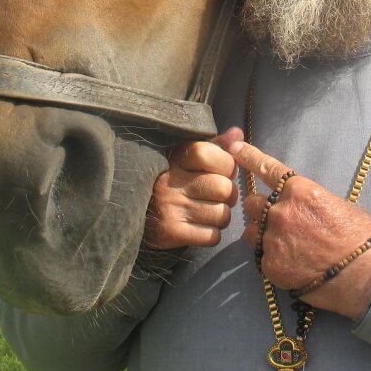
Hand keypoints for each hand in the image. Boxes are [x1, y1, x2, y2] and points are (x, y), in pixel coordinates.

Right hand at [144, 127, 241, 249]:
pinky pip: (212, 236)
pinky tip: (201, 226)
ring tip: (209, 211)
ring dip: (221, 215)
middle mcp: (171, 182)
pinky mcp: (171, 233)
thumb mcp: (186, 158)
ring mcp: (171, 208)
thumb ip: (214, 146)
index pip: (210, 154)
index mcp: (175, 158)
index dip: (226, 164)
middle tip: (218, 196)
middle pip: (224, 188)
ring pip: (222, 214)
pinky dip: (212, 233)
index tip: (222, 171)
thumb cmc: (170, 180)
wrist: (132, 211)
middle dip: (228, 194)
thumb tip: (238, 134)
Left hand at [229, 139, 370, 319]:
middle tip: (278, 221)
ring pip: (252, 232)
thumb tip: (300, 203)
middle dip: (261, 210)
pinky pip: (262, 257)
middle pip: (252, 203)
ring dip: (262, 235)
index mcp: (300, 190)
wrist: (366, 275)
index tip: (232, 147)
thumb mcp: (337, 205)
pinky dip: (273, 260)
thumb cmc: (360, 237)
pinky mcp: (271, 265)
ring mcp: (273, 239)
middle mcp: (281, 211)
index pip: (266, 168)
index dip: (247, 156)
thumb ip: (309, 200)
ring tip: (286, 246)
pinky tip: (294, 265)